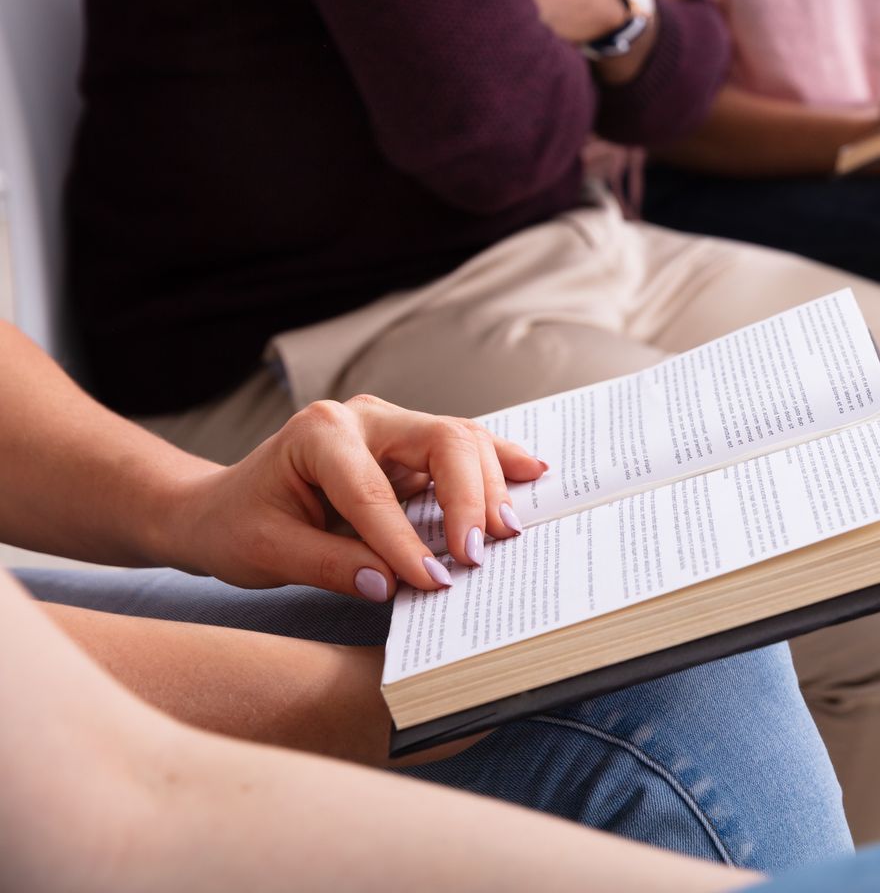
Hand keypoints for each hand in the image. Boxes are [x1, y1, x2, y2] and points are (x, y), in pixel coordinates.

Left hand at [164, 394, 546, 601]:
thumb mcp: (265, 552)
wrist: (223, 506)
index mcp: (320, 433)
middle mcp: (365, 418)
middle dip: (467, 498)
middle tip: (478, 554)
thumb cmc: (237, 525)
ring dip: (489, 488)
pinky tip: (532, 473)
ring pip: (463, 441)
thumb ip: (330, 566)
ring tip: (506, 533)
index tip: (432, 583)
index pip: (373, 489)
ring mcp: (394, 428)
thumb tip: (393, 584)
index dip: (404, 540)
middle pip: (441, 441)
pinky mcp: (414, 448)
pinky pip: (467, 449)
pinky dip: (499, 464)